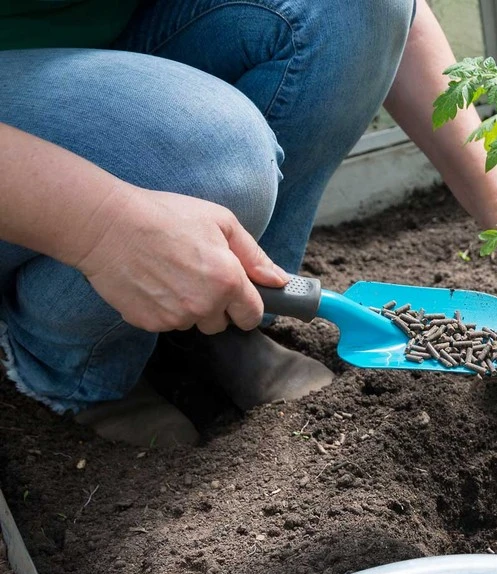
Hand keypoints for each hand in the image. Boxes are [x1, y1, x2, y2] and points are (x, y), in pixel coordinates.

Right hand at [75, 184, 286, 333]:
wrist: (106, 225)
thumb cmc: (164, 216)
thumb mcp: (220, 222)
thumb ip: (254, 255)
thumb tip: (278, 280)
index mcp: (228, 282)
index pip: (253, 316)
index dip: (248, 306)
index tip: (240, 296)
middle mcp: (205, 306)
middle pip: (222, 324)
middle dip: (217, 306)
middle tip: (198, 275)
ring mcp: (175, 317)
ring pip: (193, 322)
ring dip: (188, 307)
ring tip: (170, 274)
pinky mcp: (148, 323)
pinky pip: (166, 323)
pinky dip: (163, 308)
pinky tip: (152, 281)